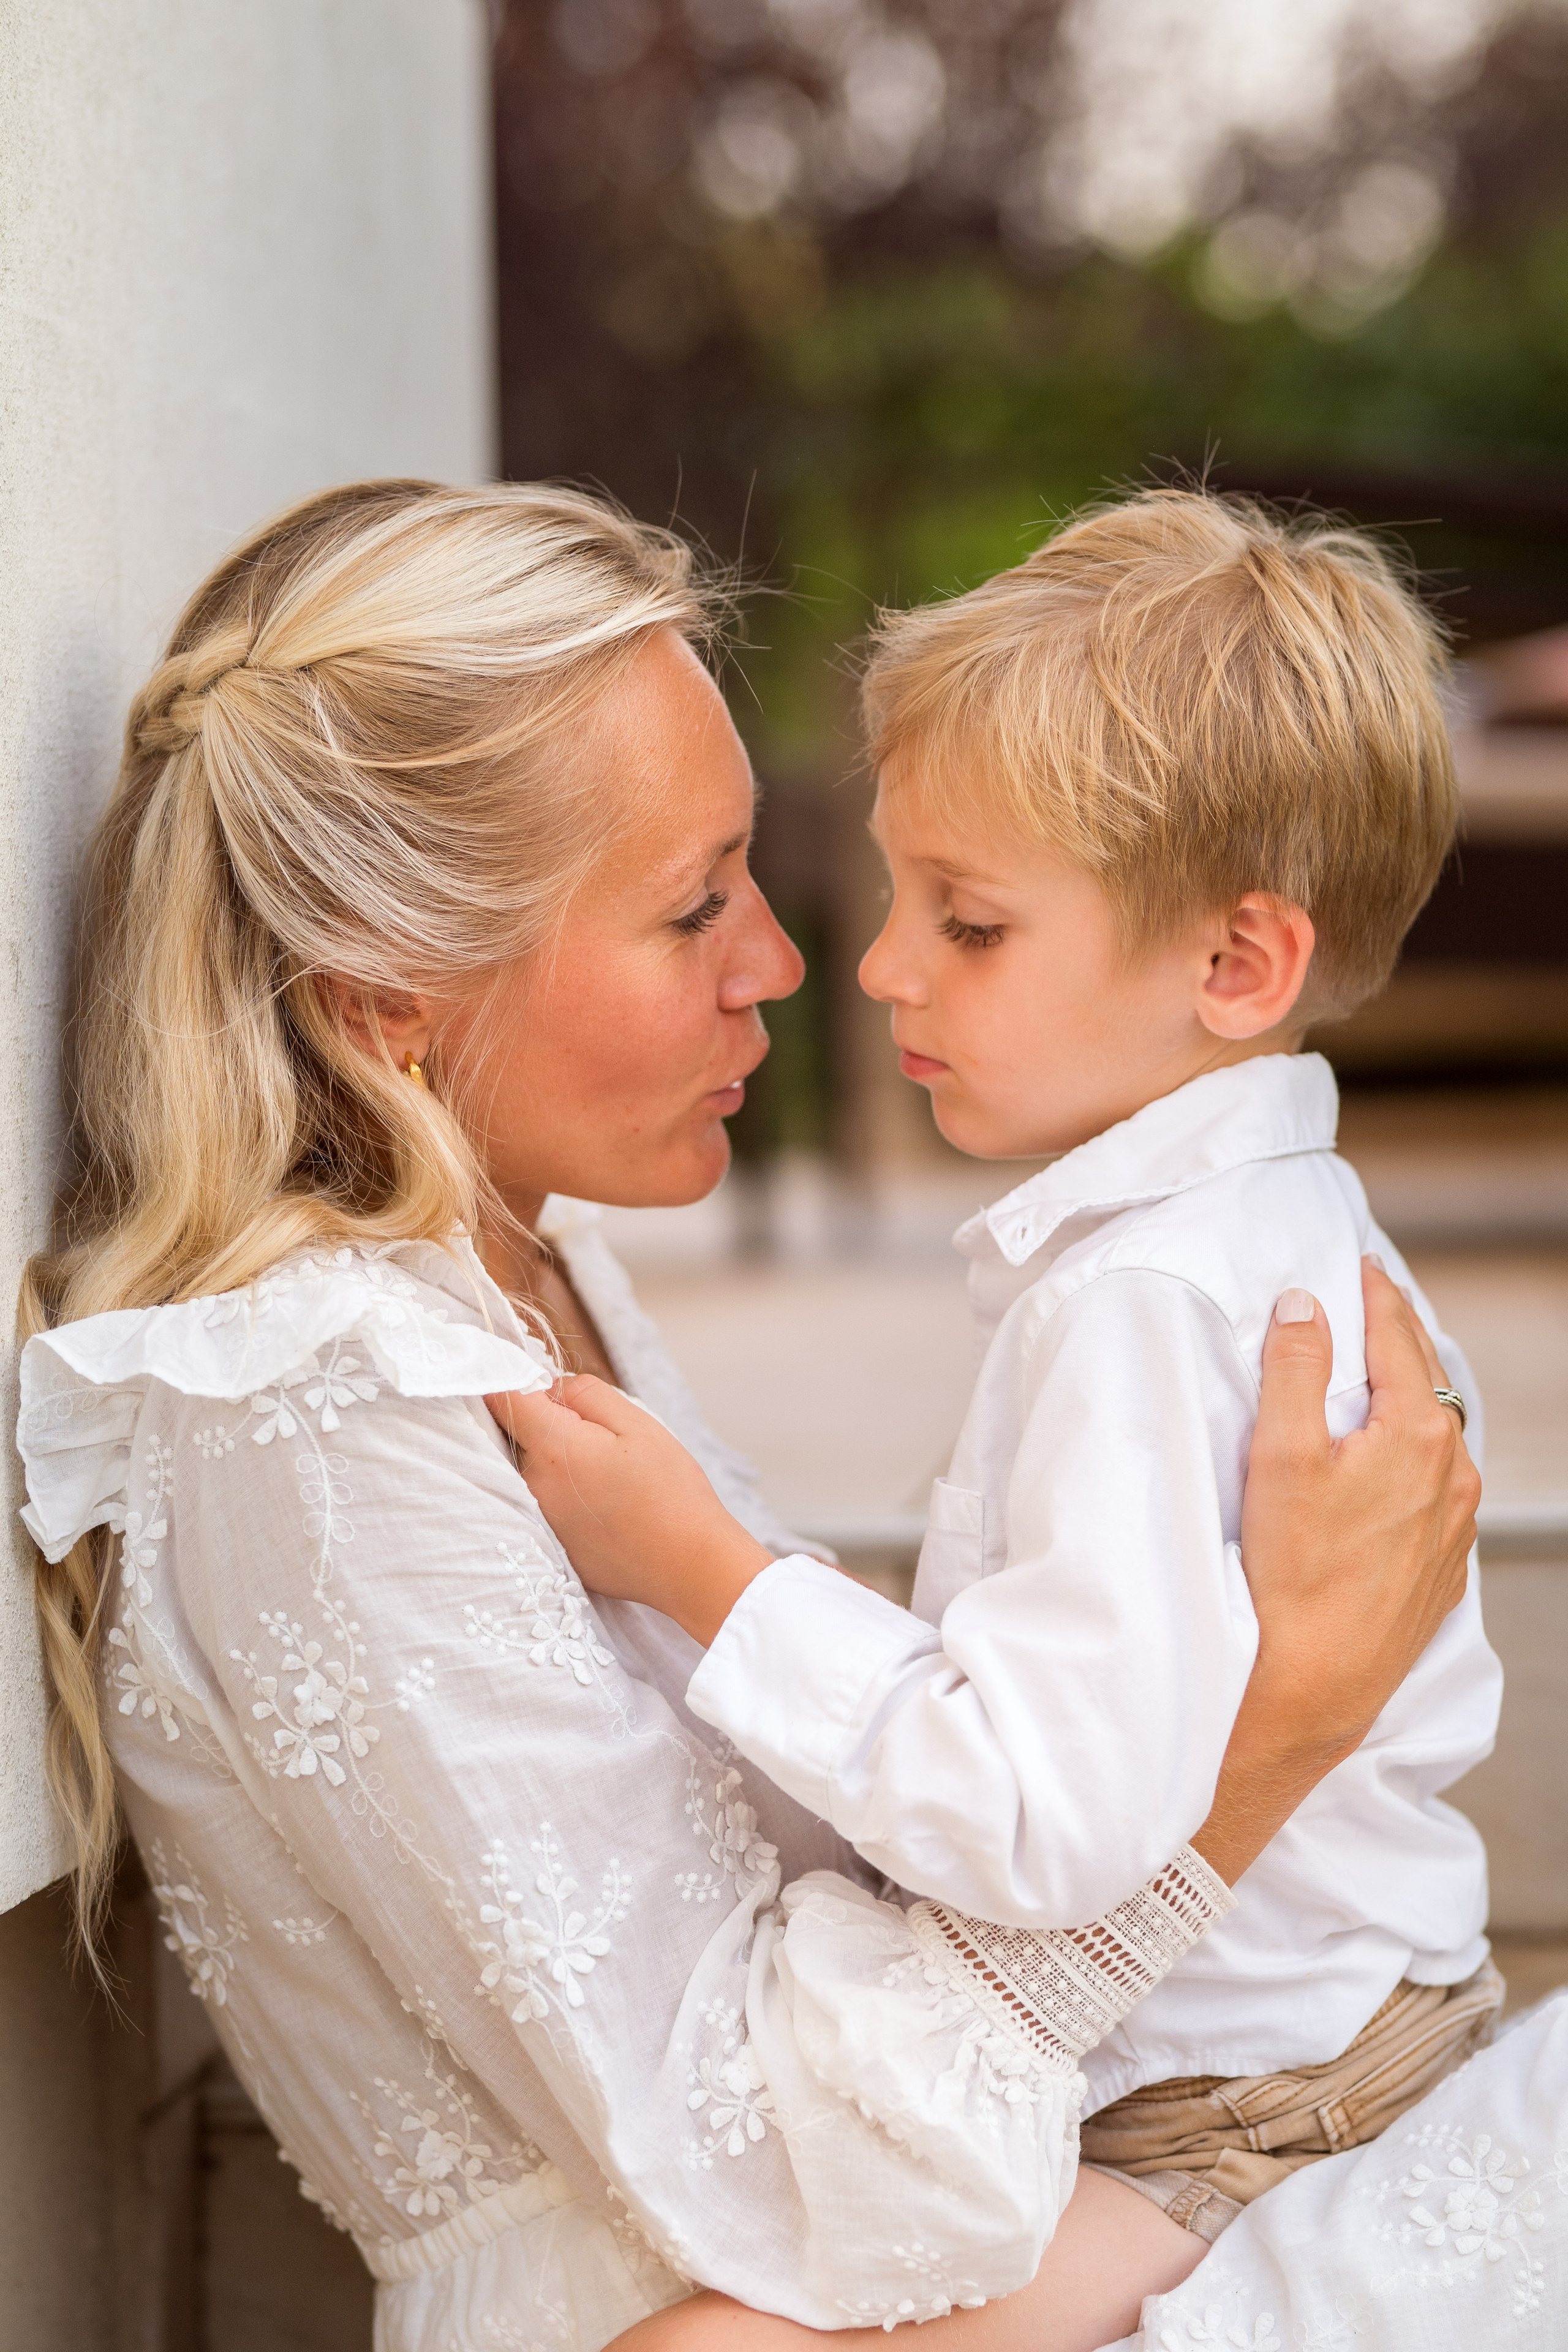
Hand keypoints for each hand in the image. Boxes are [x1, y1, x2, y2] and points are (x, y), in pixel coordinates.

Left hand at [485, 1377, 771, 1645]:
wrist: (689, 1564)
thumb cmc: (670, 1491)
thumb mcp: (637, 1422)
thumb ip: (585, 1393)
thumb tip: (550, 1388)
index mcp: (552, 1449)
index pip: (502, 1399)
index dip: (517, 1381)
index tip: (540, 1384)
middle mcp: (533, 1486)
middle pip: (518, 1436)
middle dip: (548, 1426)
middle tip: (600, 1440)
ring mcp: (538, 1521)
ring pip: (532, 1471)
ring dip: (556, 1464)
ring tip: (606, 1478)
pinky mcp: (550, 1546)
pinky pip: (545, 1505)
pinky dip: (566, 1497)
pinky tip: (604, 1507)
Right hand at [1193, 1259, 1479, 1883]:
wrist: (1312, 1683)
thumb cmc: (1289, 1573)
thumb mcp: (1278, 1454)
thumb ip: (1294, 1368)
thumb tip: (1304, 1305)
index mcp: (1416, 1436)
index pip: (1399, 1340)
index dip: (1377, 1297)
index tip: (1363, 1269)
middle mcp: (1451, 1477)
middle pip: (1428, 1384)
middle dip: (1400, 1341)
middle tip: (1375, 1308)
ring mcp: (1453, 1528)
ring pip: (1440, 1440)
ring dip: (1412, 1402)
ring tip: (1382, 1381)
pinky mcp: (1442, 1570)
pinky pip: (1439, 1493)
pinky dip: (1417, 1461)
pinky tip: (1391, 1469)